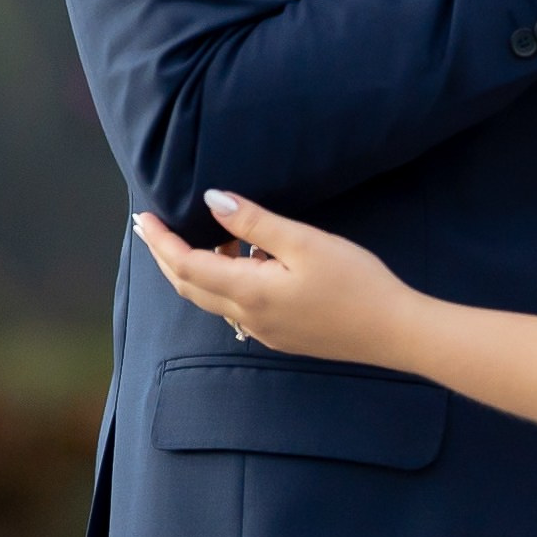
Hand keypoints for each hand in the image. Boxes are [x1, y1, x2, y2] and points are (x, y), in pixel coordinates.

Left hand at [134, 190, 423, 365]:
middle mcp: (247, 317)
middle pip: (190, 286)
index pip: (186, 266)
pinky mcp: (281, 335)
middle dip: (166, 256)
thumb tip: (213, 201)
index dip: (161, 242)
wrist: (393, 331)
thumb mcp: (305, 242)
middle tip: (150, 228)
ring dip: (197, 268)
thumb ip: (256, 222)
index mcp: (249, 292)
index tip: (143, 218)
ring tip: (204, 234)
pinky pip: (236, 307)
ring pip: (213, 298)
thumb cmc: (355, 282)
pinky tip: (245, 261)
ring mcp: (263, 330)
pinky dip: (224, 281)